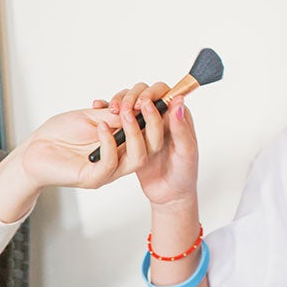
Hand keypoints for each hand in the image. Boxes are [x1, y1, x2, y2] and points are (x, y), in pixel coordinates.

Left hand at [20, 105, 145, 189]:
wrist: (35, 148)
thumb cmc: (61, 133)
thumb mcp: (93, 116)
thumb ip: (116, 114)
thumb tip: (141, 106)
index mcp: (124, 143)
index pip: (153, 133)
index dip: (158, 116)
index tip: (154, 97)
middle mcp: (121, 158)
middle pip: (153, 147)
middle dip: (154, 123)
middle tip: (146, 104)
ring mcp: (109, 171)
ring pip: (138, 158)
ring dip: (135, 133)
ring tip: (126, 113)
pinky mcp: (93, 179)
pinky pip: (110, 164)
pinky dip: (109, 143)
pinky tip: (101, 126)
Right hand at [104, 83, 199, 208]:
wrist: (169, 193)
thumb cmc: (183, 173)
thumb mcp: (185, 152)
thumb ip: (181, 128)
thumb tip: (178, 104)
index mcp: (177, 117)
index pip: (165, 93)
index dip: (152, 94)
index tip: (142, 103)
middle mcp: (162, 117)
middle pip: (146, 94)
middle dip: (133, 97)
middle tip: (124, 109)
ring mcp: (146, 125)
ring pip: (131, 102)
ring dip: (120, 102)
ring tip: (111, 109)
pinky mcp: (132, 133)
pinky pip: (120, 115)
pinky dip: (110, 111)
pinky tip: (101, 108)